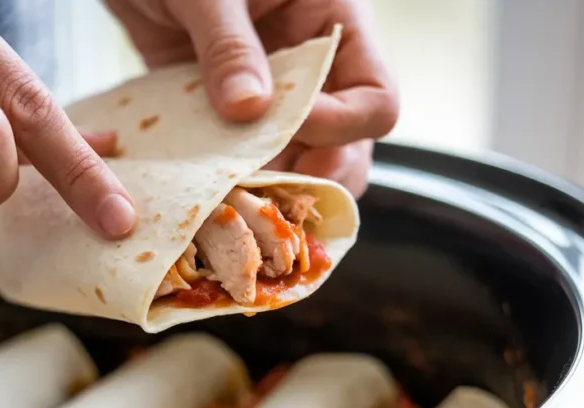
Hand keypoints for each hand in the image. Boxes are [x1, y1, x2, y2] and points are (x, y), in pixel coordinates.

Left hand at [107, 0, 397, 196]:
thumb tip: (249, 110)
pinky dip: (231, 185)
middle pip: (348, 147)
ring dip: (272, 192)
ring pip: (298, 163)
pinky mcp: (228, 115)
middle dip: (316, 180)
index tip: (284, 128)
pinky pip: (245, 161)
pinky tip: (209, 201)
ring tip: (237, 210)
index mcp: (332, 21)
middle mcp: (311, 67)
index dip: (338, 125)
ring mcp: (272, 95)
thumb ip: (228, 45)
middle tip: (274, 202)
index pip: (374, 97)